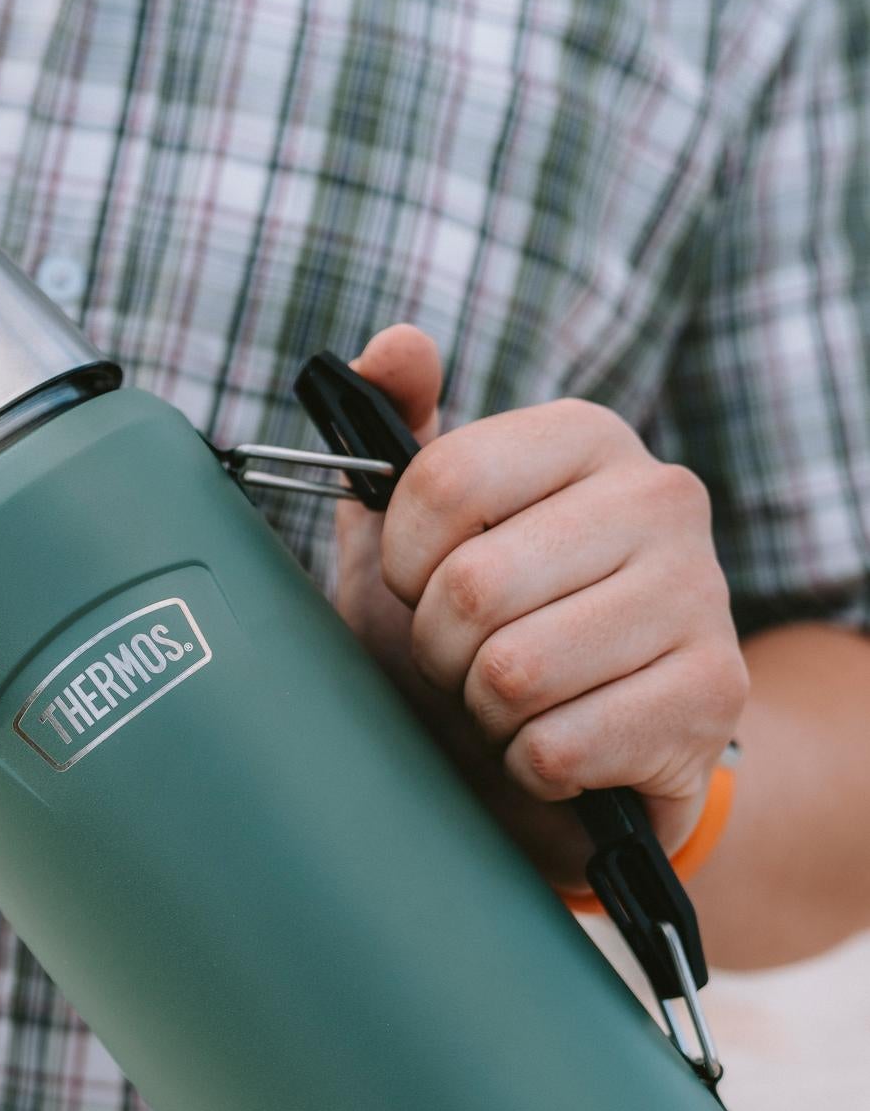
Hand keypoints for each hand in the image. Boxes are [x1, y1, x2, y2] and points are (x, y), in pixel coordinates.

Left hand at [334, 325, 748, 888]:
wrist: (573, 763)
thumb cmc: (482, 635)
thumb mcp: (413, 535)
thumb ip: (394, 433)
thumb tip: (395, 344)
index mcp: (586, 437)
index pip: (442, 481)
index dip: (403, 562)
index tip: (421, 587)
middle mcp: (660, 495)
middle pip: (472, 587)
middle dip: (441, 651)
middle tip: (471, 660)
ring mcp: (701, 592)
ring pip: (515, 673)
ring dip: (486, 712)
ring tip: (515, 703)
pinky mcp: (716, 692)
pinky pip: (559, 746)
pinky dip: (531, 766)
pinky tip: (560, 746)